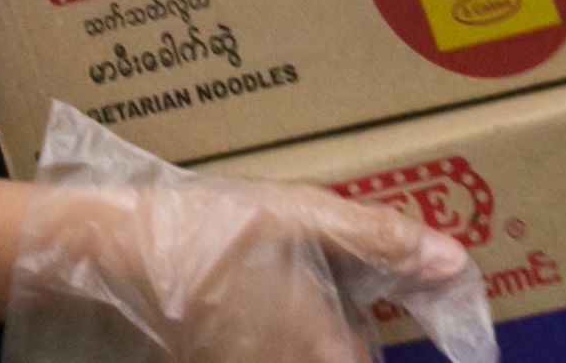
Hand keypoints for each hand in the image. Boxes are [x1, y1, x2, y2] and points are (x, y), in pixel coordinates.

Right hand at [12, 176, 484, 362]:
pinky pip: (253, 355)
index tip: (402, 315)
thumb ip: (380, 240)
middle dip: (344, 338)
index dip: (376, 344)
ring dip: (306, 334)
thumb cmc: (213, 232)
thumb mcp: (303, 217)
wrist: (109, 256)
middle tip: (349, 294)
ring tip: (298, 287)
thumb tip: (455, 263)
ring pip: (293, 360)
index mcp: (318, 348)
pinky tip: (251, 293)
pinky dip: (267, 335)